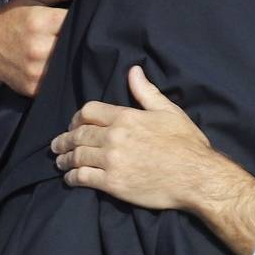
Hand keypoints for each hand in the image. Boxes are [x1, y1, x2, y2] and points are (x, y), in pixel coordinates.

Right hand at [0, 0, 79, 95]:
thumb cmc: (11, 18)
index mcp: (38, 22)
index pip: (75, 21)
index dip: (82, 19)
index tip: (83, 19)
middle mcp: (37, 48)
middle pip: (74, 44)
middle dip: (77, 39)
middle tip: (75, 35)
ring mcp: (35, 71)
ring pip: (68, 64)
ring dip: (70, 57)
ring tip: (66, 49)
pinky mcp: (33, 88)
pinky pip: (58, 81)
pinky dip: (60, 73)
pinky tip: (56, 64)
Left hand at [54, 67, 221, 211]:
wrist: (196, 178)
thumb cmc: (186, 144)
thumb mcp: (169, 112)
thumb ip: (146, 92)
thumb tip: (134, 70)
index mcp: (126, 117)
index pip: (88, 112)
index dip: (76, 118)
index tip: (73, 124)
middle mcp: (114, 137)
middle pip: (78, 134)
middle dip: (64, 139)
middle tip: (57, 145)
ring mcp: (111, 161)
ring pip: (77, 156)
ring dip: (65, 159)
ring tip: (60, 162)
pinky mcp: (112, 184)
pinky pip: (83, 178)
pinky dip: (72, 178)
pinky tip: (70, 179)